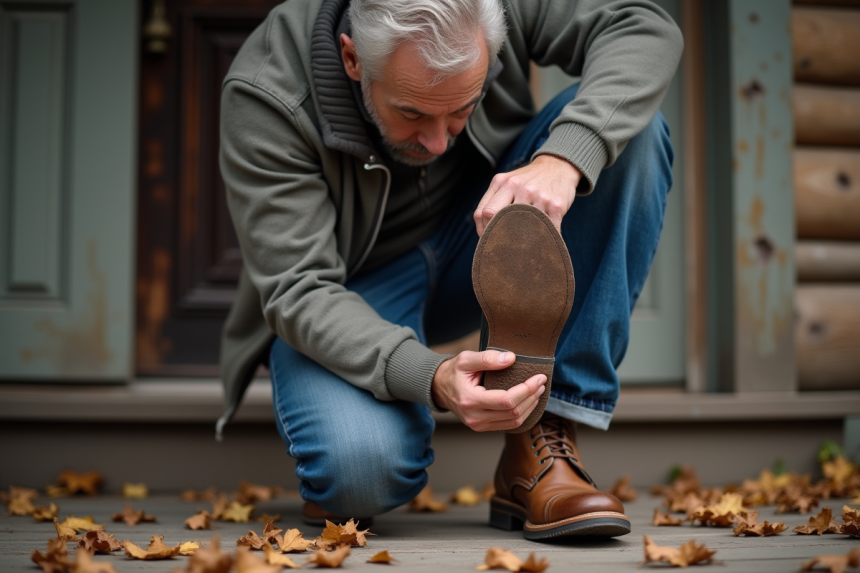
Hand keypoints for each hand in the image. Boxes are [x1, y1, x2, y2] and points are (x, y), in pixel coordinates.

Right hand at [431, 349, 545, 431]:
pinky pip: (509, 424)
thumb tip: (511, 358)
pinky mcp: (483, 428)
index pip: (506, 400)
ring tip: (538, 390)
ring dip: (530, 406)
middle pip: (513, 412)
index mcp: (470, 400)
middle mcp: (475, 417)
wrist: (439, 388)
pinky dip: (523, 413)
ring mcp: (479, 425)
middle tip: (541, 381)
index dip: (526, 389)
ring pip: (514, 421)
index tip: (539, 377)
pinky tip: (529, 401)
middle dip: (532, 396)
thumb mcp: (466, 359)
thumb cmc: (453, 372)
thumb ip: (487, 358)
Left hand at [474, 154, 581, 235]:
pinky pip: (546, 230)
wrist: (558, 166)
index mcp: (503, 183)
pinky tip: (541, 242)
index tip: (490, 239)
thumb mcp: (506, 182)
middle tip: (504, 246)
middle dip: (500, 236)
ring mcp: (538, 196)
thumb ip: (490, 202)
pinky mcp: (556, 205)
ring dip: (523, 240)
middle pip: (501, 219)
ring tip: (524, 245)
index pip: (485, 212)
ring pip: (524, 228)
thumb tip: (482, 232)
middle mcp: (520, 188)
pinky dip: (543, 240)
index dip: (485, 230)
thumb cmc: (527, 180)